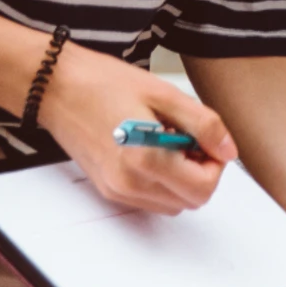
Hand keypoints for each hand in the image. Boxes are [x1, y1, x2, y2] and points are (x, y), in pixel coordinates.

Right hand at [34, 42, 238, 214]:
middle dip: (200, 172)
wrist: (57, 87)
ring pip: (172, 204)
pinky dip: (161, 181)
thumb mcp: (163, 93)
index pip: (204, 188)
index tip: (207, 139)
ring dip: (181, 179)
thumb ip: (203, 124)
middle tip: (189, 137)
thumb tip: (228, 149)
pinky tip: (150, 149)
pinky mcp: (107, 189)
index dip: (215, 163)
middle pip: (191, 201)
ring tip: (167, 141)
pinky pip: (149, 199)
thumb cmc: (103, 83)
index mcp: (146, 160)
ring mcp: (117, 190)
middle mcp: (130, 184)